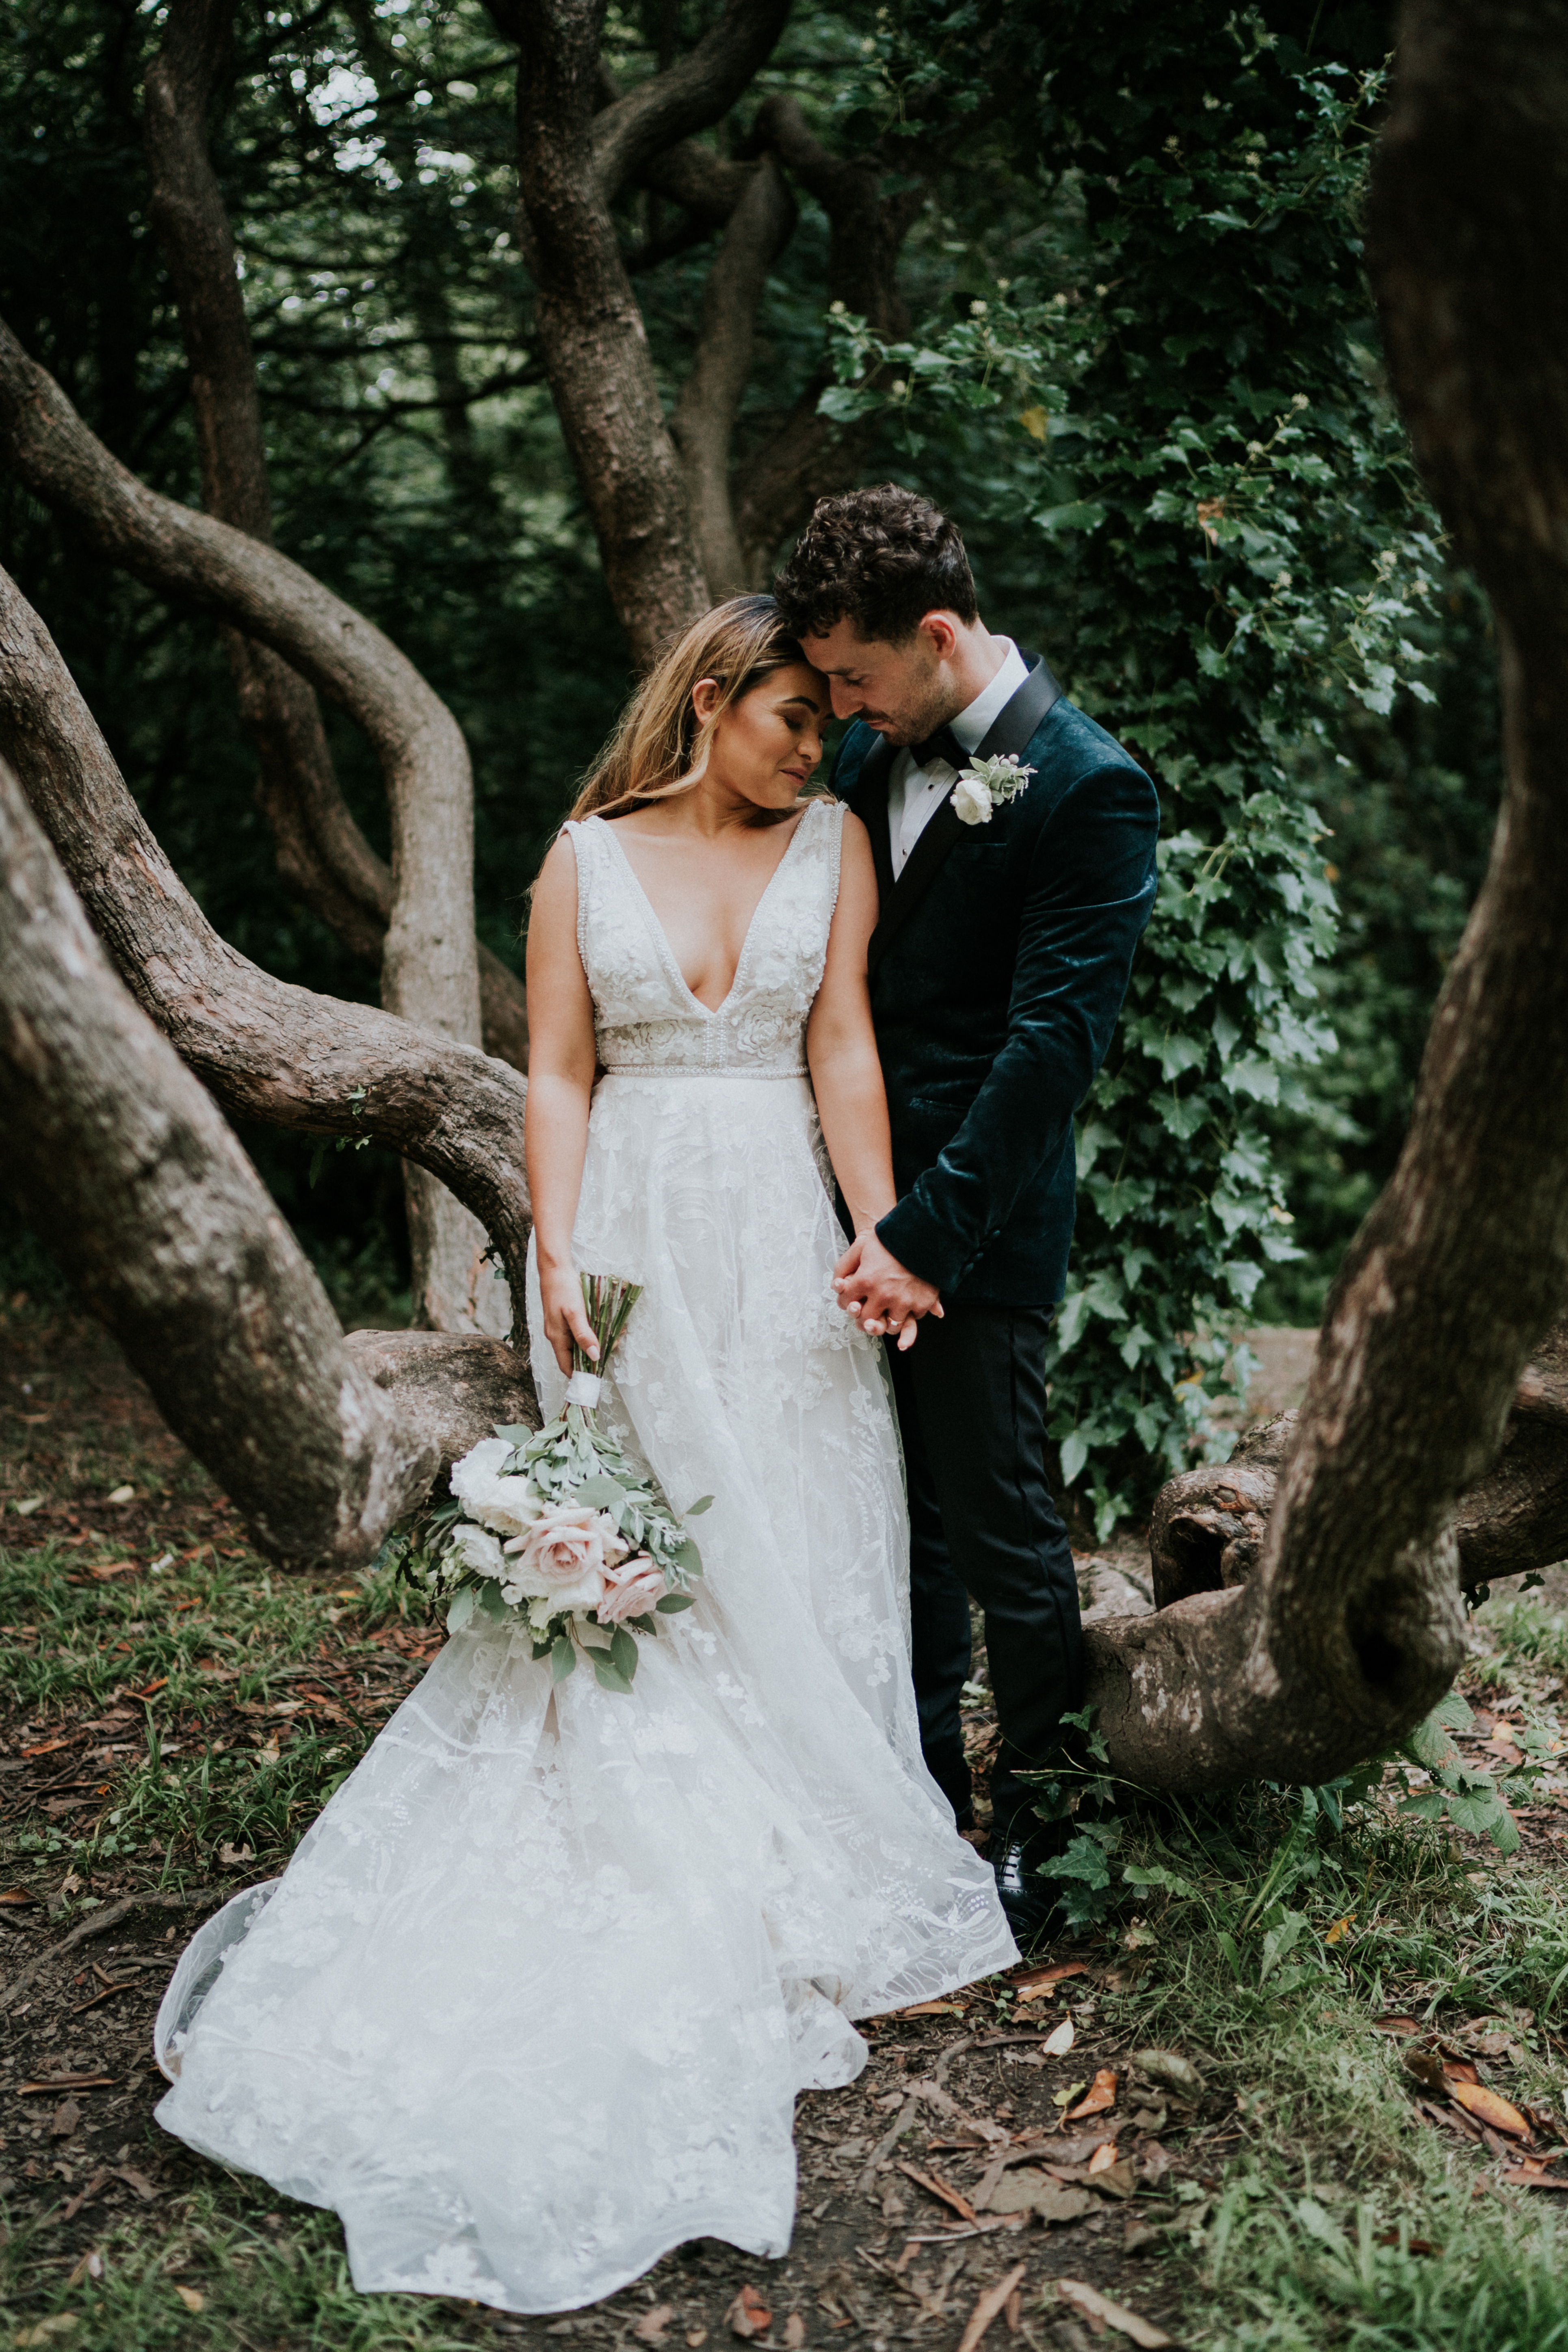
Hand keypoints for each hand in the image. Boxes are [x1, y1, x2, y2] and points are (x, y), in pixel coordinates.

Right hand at [537, 1258, 599, 1377]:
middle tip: (611, 1349)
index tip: (597, 1377)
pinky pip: (578, 1332)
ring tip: (611, 1338)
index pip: (567, 1367)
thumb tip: (594, 1357)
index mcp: (556, 1338)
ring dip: (593, 1344)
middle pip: (574, 1356)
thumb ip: (584, 1335)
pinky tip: (602, 1327)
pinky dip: (590, 1333)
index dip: (581, 1375)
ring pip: (577, 1344)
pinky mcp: (564, 1318)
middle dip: (592, 1357)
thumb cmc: (563, 1289)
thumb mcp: (575, 1312)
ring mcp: (559, 1327)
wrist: (554, 1268)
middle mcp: (556, 1336)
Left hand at [832, 1230, 942, 1350]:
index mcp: (865, 1280)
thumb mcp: (861, 1246)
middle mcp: (883, 1294)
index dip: (846, 1301)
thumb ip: (844, 1265)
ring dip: (888, 1322)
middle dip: (864, 1319)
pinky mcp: (922, 1303)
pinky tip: (907, 1304)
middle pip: (867, 1320)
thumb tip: (836, 1284)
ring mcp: (904, 1301)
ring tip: (888, 1314)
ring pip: (891, 1326)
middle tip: (867, 1315)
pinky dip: (911, 1313)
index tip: (850, 1300)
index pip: (846, 1302)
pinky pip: (914, 1318)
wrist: (924, 1232)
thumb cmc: (891, 1237)